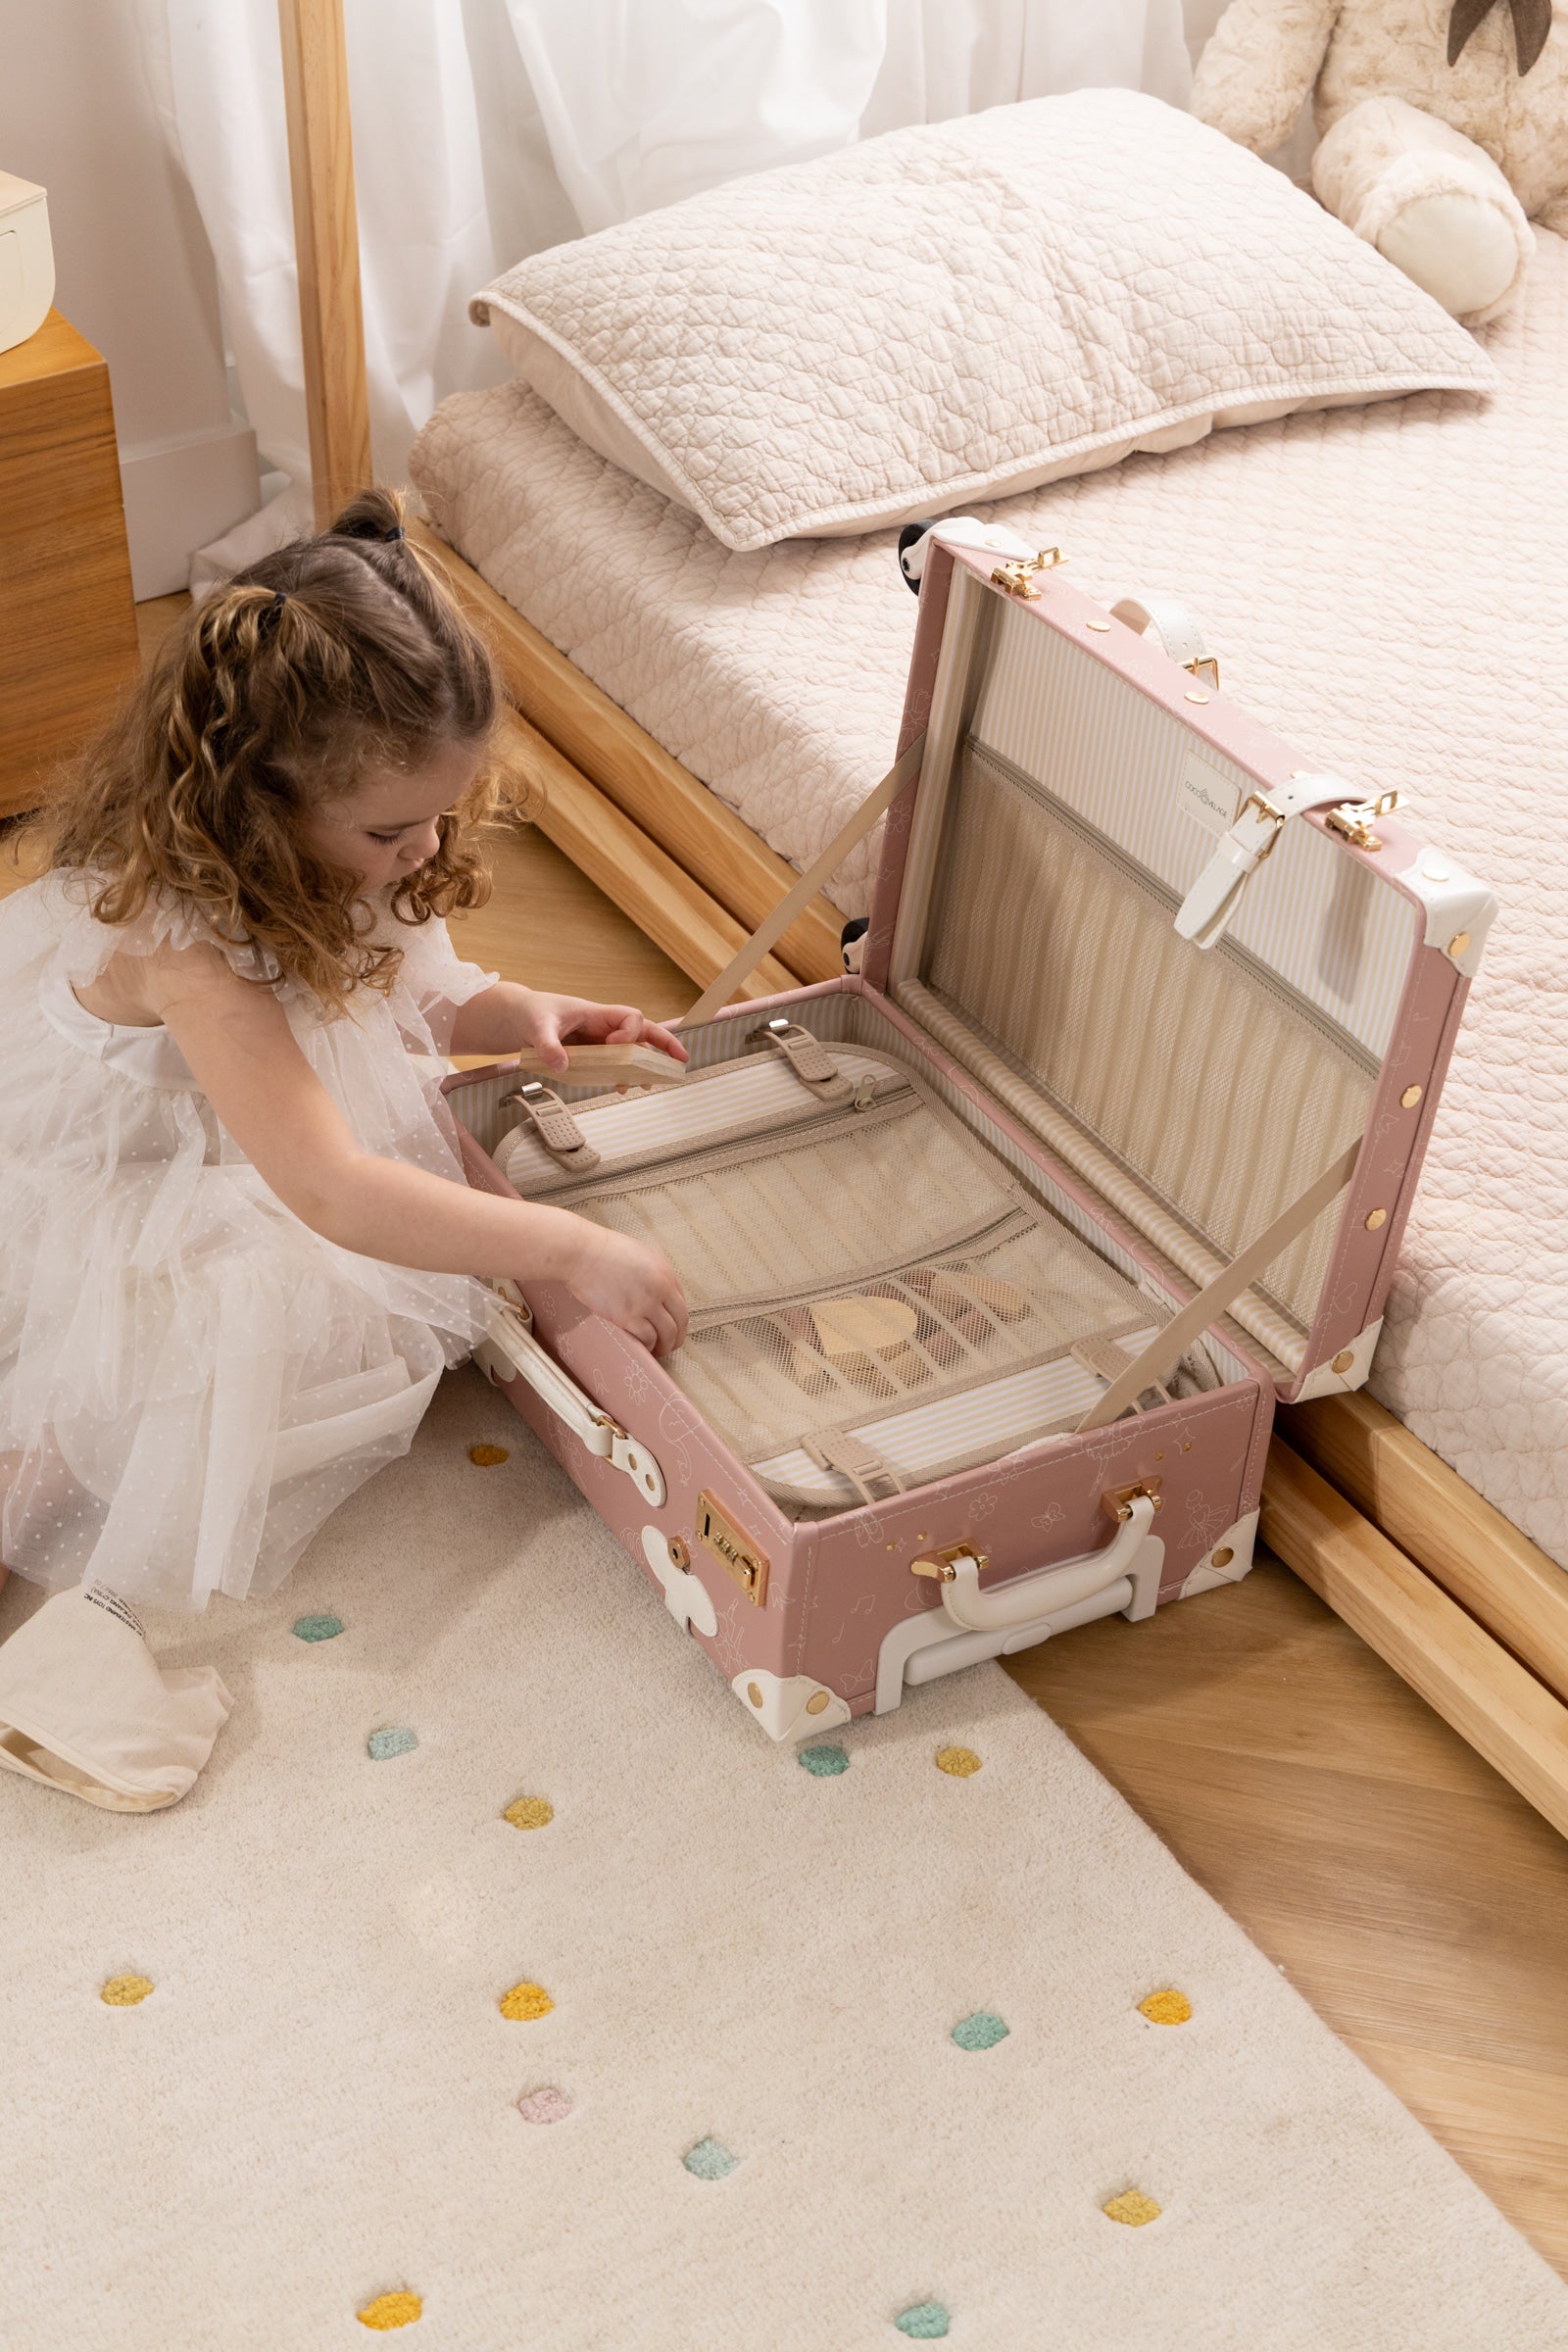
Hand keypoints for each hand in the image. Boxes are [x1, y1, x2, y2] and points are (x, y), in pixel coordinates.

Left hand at [517, 993, 687, 1077]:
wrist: (517, 1017)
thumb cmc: (531, 1013)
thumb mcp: (536, 1027)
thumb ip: (548, 1045)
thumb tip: (561, 1064)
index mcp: (596, 1013)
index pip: (631, 1017)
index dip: (631, 1034)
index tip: (615, 1047)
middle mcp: (603, 1027)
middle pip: (643, 1032)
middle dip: (664, 1044)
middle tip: (680, 1060)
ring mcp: (598, 1041)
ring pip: (632, 1050)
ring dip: (644, 1065)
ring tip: (649, 1083)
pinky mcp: (591, 1054)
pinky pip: (615, 1063)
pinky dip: (622, 1074)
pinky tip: (620, 1087)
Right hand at [562, 1221, 687, 1356]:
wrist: (582, 1254)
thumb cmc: (605, 1251)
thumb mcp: (641, 1255)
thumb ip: (655, 1274)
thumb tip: (660, 1294)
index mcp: (665, 1272)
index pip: (682, 1304)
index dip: (679, 1321)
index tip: (673, 1328)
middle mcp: (660, 1288)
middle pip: (679, 1322)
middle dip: (677, 1338)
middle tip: (670, 1346)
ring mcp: (645, 1303)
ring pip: (667, 1334)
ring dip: (664, 1347)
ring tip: (656, 1351)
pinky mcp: (626, 1316)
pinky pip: (646, 1338)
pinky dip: (647, 1346)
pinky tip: (642, 1348)